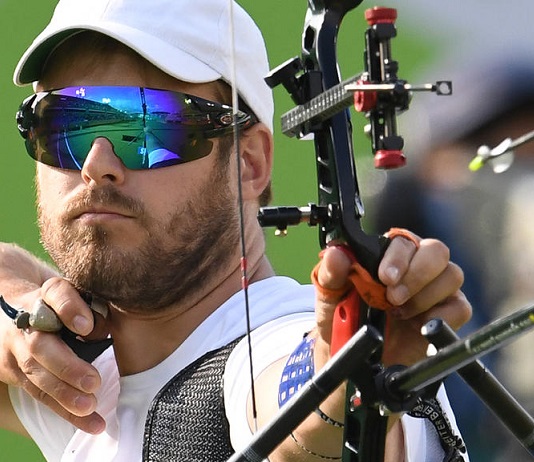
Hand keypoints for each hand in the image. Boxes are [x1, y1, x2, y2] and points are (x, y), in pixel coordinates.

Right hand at [0, 277, 106, 433]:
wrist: (15, 308)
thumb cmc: (61, 303)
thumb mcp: (78, 294)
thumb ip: (92, 306)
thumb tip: (101, 331)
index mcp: (47, 294)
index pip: (56, 293)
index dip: (69, 308)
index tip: (87, 326)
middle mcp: (27, 321)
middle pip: (40, 344)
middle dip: (67, 366)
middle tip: (93, 382)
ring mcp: (16, 348)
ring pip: (36, 374)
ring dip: (64, 395)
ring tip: (90, 407)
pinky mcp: (14, 372)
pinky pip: (39, 394)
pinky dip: (65, 410)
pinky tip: (90, 422)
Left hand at [314, 232, 470, 365]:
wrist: (352, 352)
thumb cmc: (341, 316)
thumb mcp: (329, 295)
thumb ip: (331, 272)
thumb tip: (336, 254)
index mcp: (388, 253)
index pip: (404, 241)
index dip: (398, 257)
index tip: (385, 277)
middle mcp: (415, 265)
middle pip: (436, 251)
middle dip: (417, 274)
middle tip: (394, 298)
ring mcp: (434, 289)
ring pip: (452, 275)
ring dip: (426, 295)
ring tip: (400, 313)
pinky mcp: (446, 314)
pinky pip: (460, 307)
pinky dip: (443, 316)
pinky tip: (418, 325)